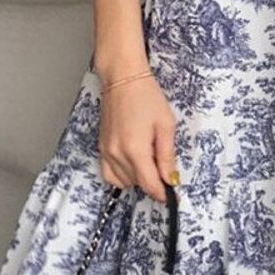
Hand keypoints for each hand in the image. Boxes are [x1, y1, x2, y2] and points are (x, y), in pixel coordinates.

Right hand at [98, 74, 178, 202]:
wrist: (122, 78)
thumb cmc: (146, 96)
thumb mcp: (166, 125)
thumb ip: (167, 156)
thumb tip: (171, 179)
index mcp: (135, 149)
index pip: (150, 185)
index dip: (163, 193)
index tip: (173, 195)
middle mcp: (117, 154)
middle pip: (138, 184)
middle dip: (153, 179)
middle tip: (163, 162)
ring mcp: (106, 151)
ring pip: (124, 181)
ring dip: (138, 177)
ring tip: (148, 156)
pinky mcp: (101, 147)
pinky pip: (110, 174)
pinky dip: (123, 174)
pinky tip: (133, 161)